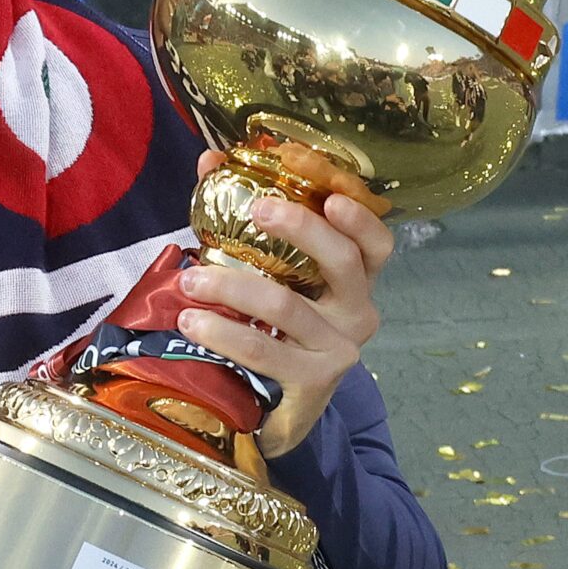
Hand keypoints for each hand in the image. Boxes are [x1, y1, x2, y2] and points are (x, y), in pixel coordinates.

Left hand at [171, 153, 394, 458]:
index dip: (360, 219)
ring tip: (189, 281)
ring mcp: (338, 350)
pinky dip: (224, 332)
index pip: (378, 245)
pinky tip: (192, 320)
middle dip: (300, 230)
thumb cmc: (277, 328)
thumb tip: (209, 159)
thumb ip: (247, 218)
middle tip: (258, 210)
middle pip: (342, 263)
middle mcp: (358, 313)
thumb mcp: (273, 274)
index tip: (330, 197)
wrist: (280, 409)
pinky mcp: (312, 381)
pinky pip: (264, 350)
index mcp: (355, 281)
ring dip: (232, 287)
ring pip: (287, 307)